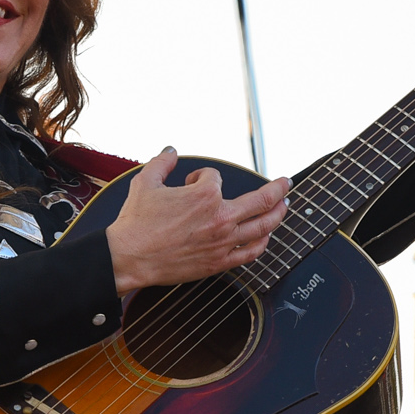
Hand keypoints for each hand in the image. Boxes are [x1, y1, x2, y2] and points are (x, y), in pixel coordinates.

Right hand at [105, 148, 290, 295]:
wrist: (128, 258)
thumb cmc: (135, 223)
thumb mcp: (145, 183)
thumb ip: (161, 163)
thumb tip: (170, 151)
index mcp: (205, 195)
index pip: (215, 177)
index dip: (202, 176)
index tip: (191, 183)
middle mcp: (220, 217)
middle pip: (260, 200)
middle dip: (278, 189)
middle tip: (286, 183)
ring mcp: (223, 242)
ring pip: (263, 226)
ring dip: (278, 214)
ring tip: (284, 207)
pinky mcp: (219, 262)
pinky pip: (250, 253)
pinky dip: (262, 243)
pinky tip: (266, 238)